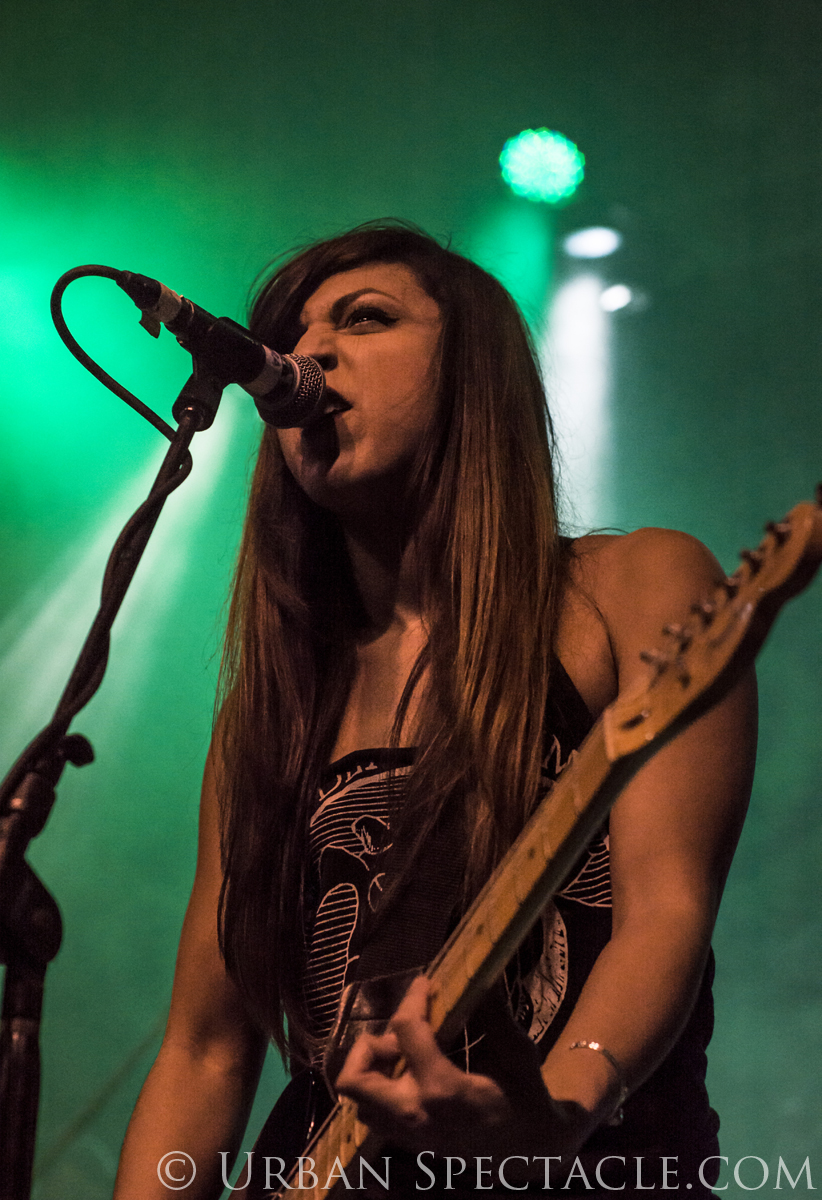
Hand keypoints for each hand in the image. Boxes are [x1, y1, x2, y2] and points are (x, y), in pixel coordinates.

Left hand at [335, 976, 576, 1162]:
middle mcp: (414, 1114)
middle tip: (401, 1038)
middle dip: (369, 1047)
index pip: (405, 1031)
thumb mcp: (516, 1053)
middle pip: (354, 1079)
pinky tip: (408, 1075)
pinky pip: (372, 1115)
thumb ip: (495, 1014)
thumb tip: (481, 973)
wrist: (531, 1150)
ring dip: (371, 1071)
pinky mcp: (409, 1143)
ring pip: (357, 1101)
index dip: (412, 998)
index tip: (425, 984)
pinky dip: (379, 1090)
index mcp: (442, 1089)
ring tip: (402, 1057)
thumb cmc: (525, 1099)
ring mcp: (408, 1134)